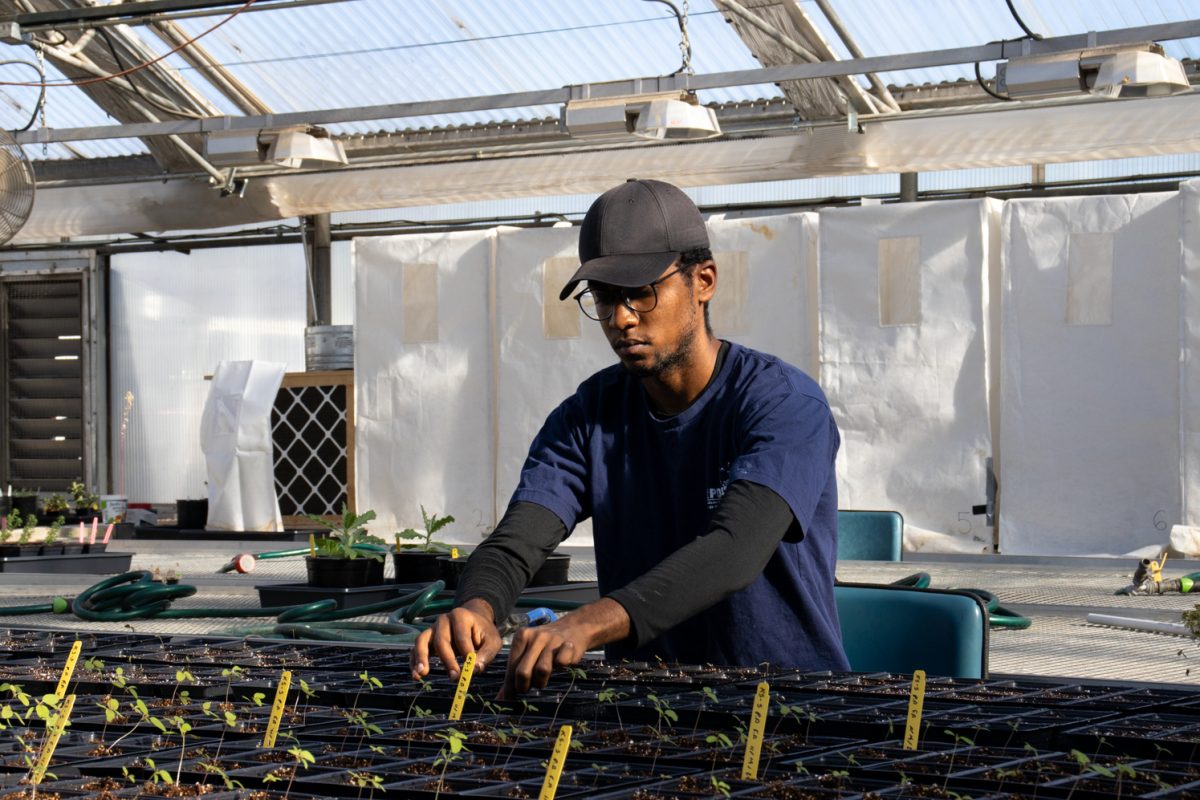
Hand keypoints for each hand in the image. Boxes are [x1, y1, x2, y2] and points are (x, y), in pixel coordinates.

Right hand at [410, 599, 501, 681]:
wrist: (475, 621)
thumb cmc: (484, 633)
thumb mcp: (493, 640)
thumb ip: (486, 654)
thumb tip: (474, 669)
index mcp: (461, 616)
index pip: (461, 637)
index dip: (466, 653)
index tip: (471, 669)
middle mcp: (444, 620)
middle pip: (441, 640)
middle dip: (448, 660)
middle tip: (455, 677)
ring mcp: (433, 628)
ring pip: (422, 640)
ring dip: (421, 657)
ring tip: (422, 673)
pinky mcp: (426, 638)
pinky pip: (415, 648)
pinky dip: (414, 661)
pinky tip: (416, 676)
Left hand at [500, 597, 630, 697]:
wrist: (574, 628)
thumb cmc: (545, 646)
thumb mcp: (527, 653)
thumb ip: (514, 673)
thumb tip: (501, 699)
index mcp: (522, 636)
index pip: (511, 667)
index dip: (510, 686)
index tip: (510, 699)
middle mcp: (535, 636)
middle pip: (523, 671)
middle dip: (523, 686)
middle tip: (527, 689)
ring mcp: (552, 640)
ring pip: (542, 670)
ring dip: (541, 681)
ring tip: (542, 680)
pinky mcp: (568, 645)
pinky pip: (561, 663)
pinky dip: (561, 667)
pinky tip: (561, 664)